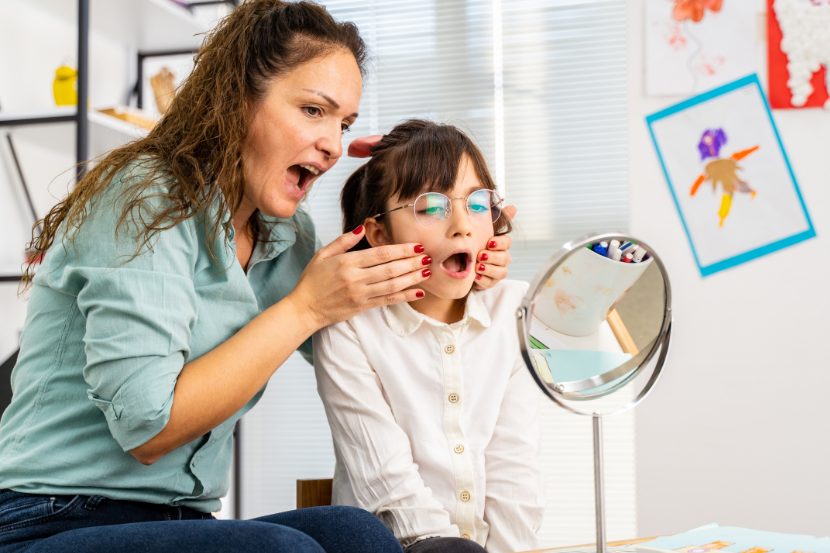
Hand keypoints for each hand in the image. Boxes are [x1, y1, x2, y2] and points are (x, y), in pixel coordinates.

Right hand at [287, 226, 431, 330]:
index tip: (416, 246)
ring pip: (392, 285)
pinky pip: (387, 301)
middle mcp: (356, 278)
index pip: (380, 254)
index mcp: (347, 262)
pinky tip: (417, 292)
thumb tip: (363, 227)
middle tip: (428, 257)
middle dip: (412, 262)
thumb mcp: (322, 254)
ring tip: (427, 272)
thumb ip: (343, 241)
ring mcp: (360, 294)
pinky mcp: (362, 307)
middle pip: (390, 269)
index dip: (401, 250)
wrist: (304, 309)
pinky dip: (404, 297)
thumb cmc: (311, 281)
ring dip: (412, 278)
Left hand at [474, 205, 515, 289]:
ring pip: (501, 272)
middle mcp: (502, 258)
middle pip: (505, 258)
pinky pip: (491, 283)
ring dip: (489, 269)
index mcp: (501, 245)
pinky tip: (476, 277)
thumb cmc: (475, 244)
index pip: (507, 243)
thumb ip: (496, 220)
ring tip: (477, 267)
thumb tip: (513, 208)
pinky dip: (484, 280)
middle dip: (493, 257)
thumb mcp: (482, 231)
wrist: (461, 262)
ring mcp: (498, 271)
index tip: (489, 242)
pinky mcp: (491, 282)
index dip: (499, 243)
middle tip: (480, 255)